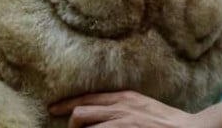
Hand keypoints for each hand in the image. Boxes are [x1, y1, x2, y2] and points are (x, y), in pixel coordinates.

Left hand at [49, 91, 197, 126]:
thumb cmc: (168, 123)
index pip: (88, 98)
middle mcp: (120, 106)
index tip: (53, 109)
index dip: (67, 104)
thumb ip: (125, 107)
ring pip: (84, 123)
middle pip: (80, 112)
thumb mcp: (144, 107)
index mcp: (124, 97)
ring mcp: (121, 121)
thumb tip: (108, 112)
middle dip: (72, 125)